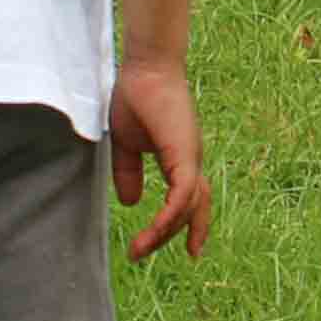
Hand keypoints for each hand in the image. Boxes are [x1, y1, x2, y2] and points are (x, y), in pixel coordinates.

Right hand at [110, 59, 212, 263]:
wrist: (144, 68)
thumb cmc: (136, 96)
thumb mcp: (127, 143)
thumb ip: (128, 172)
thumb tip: (132, 202)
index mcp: (181, 157)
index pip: (190, 198)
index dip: (188, 224)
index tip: (179, 249)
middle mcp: (192, 160)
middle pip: (193, 208)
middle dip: (173, 235)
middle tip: (144, 252)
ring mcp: (191, 157)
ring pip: (187, 207)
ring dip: (164, 232)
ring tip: (139, 250)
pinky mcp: (185, 154)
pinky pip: (182, 196)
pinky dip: (169, 218)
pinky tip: (151, 233)